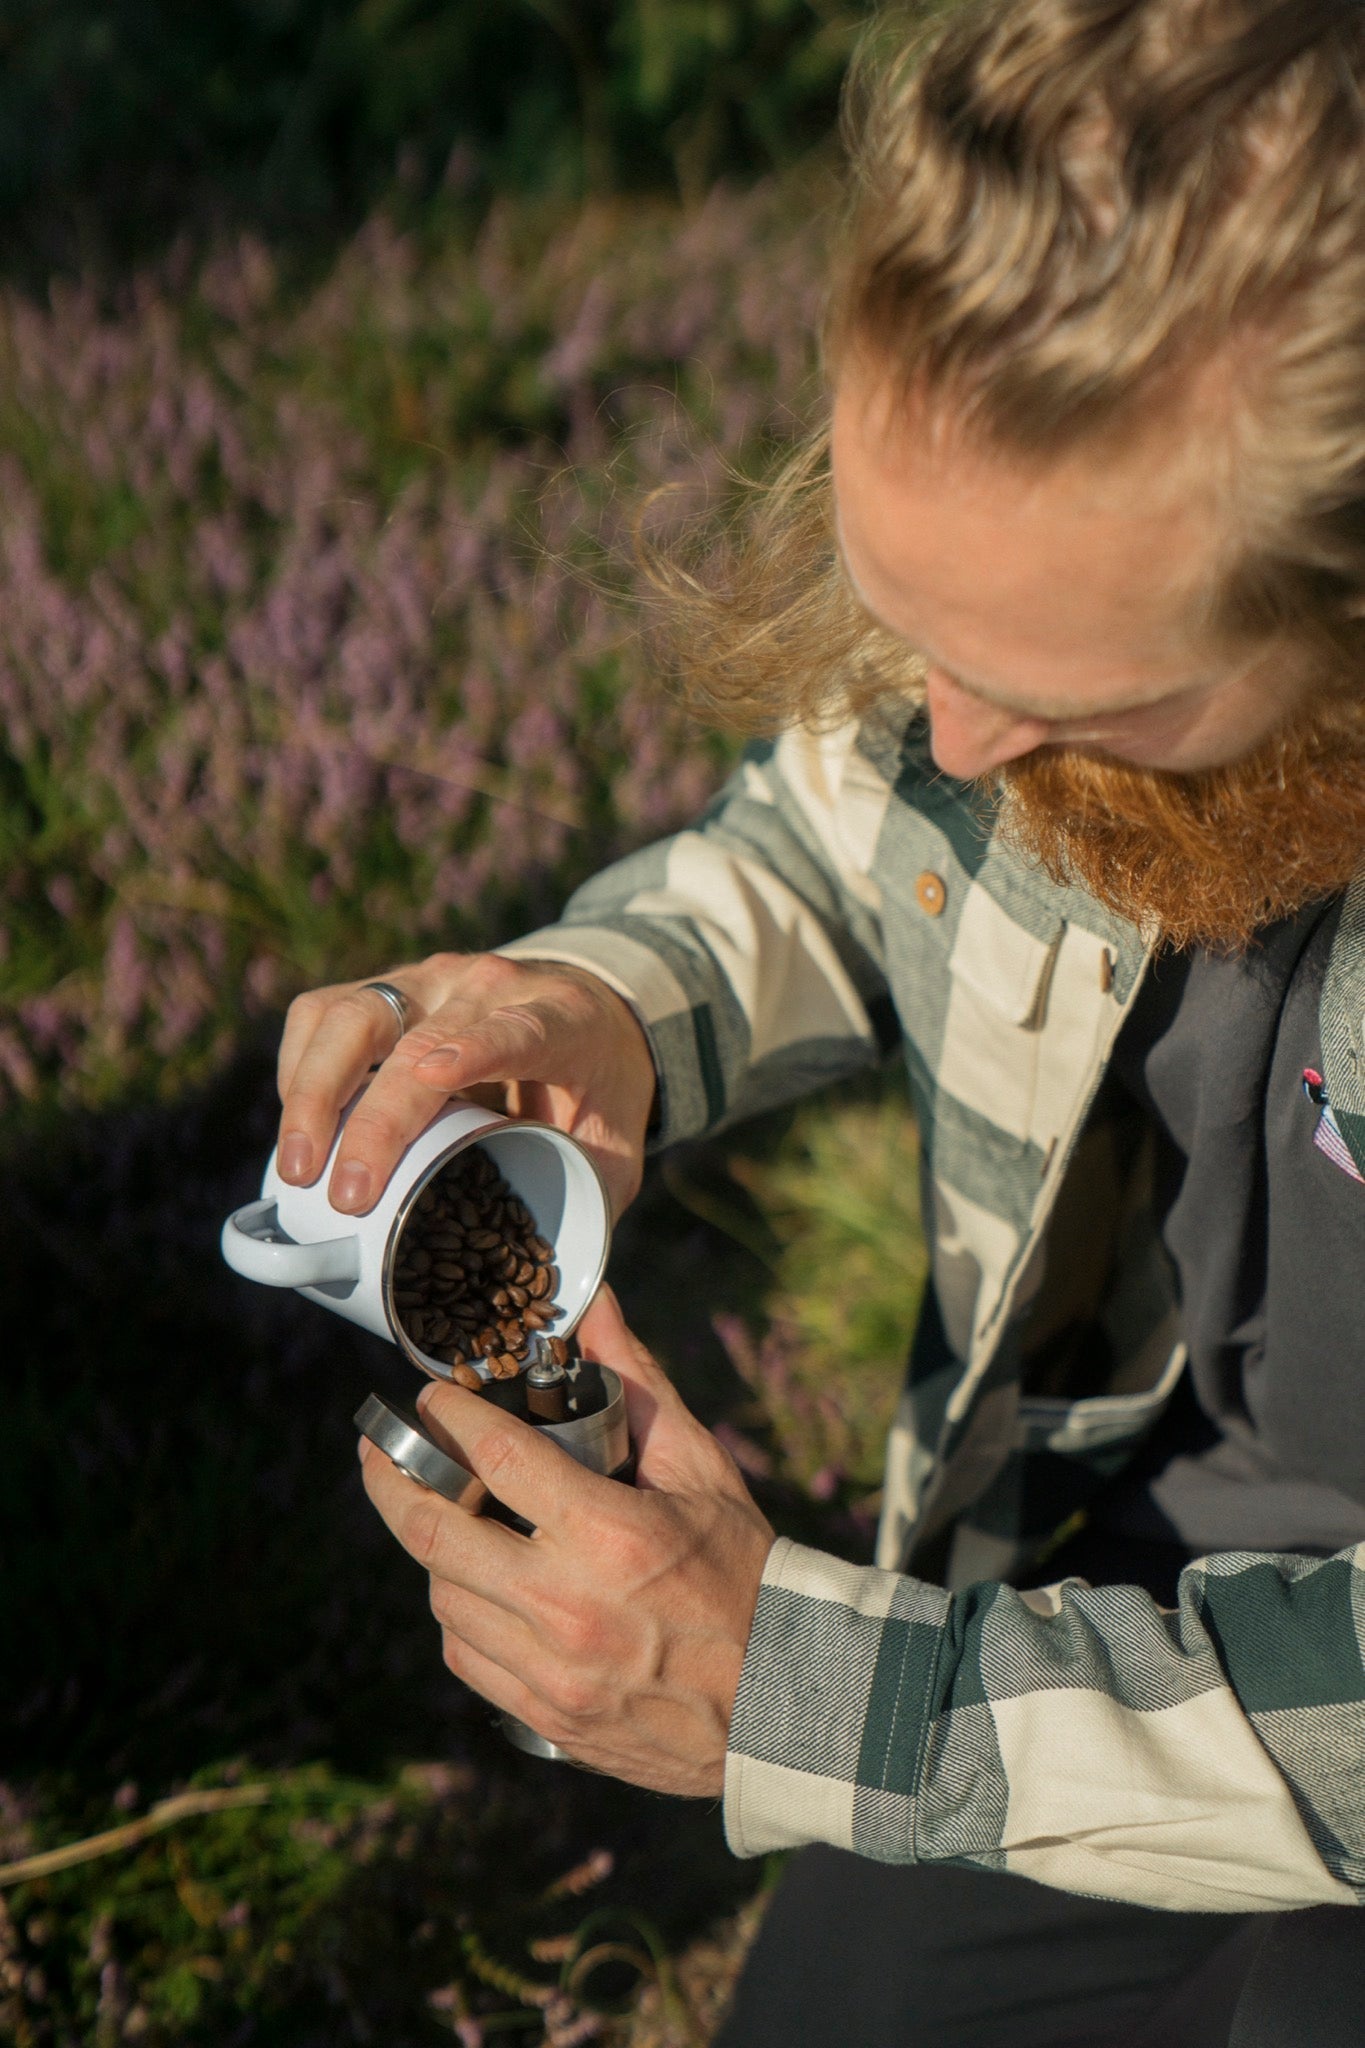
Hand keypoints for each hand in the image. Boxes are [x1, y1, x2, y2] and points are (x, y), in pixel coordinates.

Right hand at [275, 952, 656, 1217]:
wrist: (587, 1008)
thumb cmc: (597, 1089)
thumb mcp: (616, 1149)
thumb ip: (596, 1214)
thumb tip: (580, 1316)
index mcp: (559, 1021)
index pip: (516, 1030)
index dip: (476, 1050)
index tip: (436, 1077)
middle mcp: (487, 988)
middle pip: (414, 1041)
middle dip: (373, 1121)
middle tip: (345, 1196)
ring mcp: (430, 980)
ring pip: (351, 1016)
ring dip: (313, 1092)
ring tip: (297, 1170)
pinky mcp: (386, 986)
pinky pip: (323, 1013)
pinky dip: (299, 1067)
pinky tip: (298, 1126)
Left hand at [358, 1287, 775, 1794]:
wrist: (786, 1700)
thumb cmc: (745, 1571)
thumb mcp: (701, 1469)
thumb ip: (639, 1384)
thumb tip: (596, 1309)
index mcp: (609, 1533)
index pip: (495, 1457)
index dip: (449, 1417)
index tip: (431, 1396)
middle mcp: (566, 1604)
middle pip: (434, 1532)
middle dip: (389, 1480)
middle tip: (377, 1450)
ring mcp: (551, 1670)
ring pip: (443, 1597)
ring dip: (433, 1549)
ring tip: (446, 1517)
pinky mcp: (546, 1714)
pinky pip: (465, 1656)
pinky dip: (459, 1613)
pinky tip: (476, 1586)